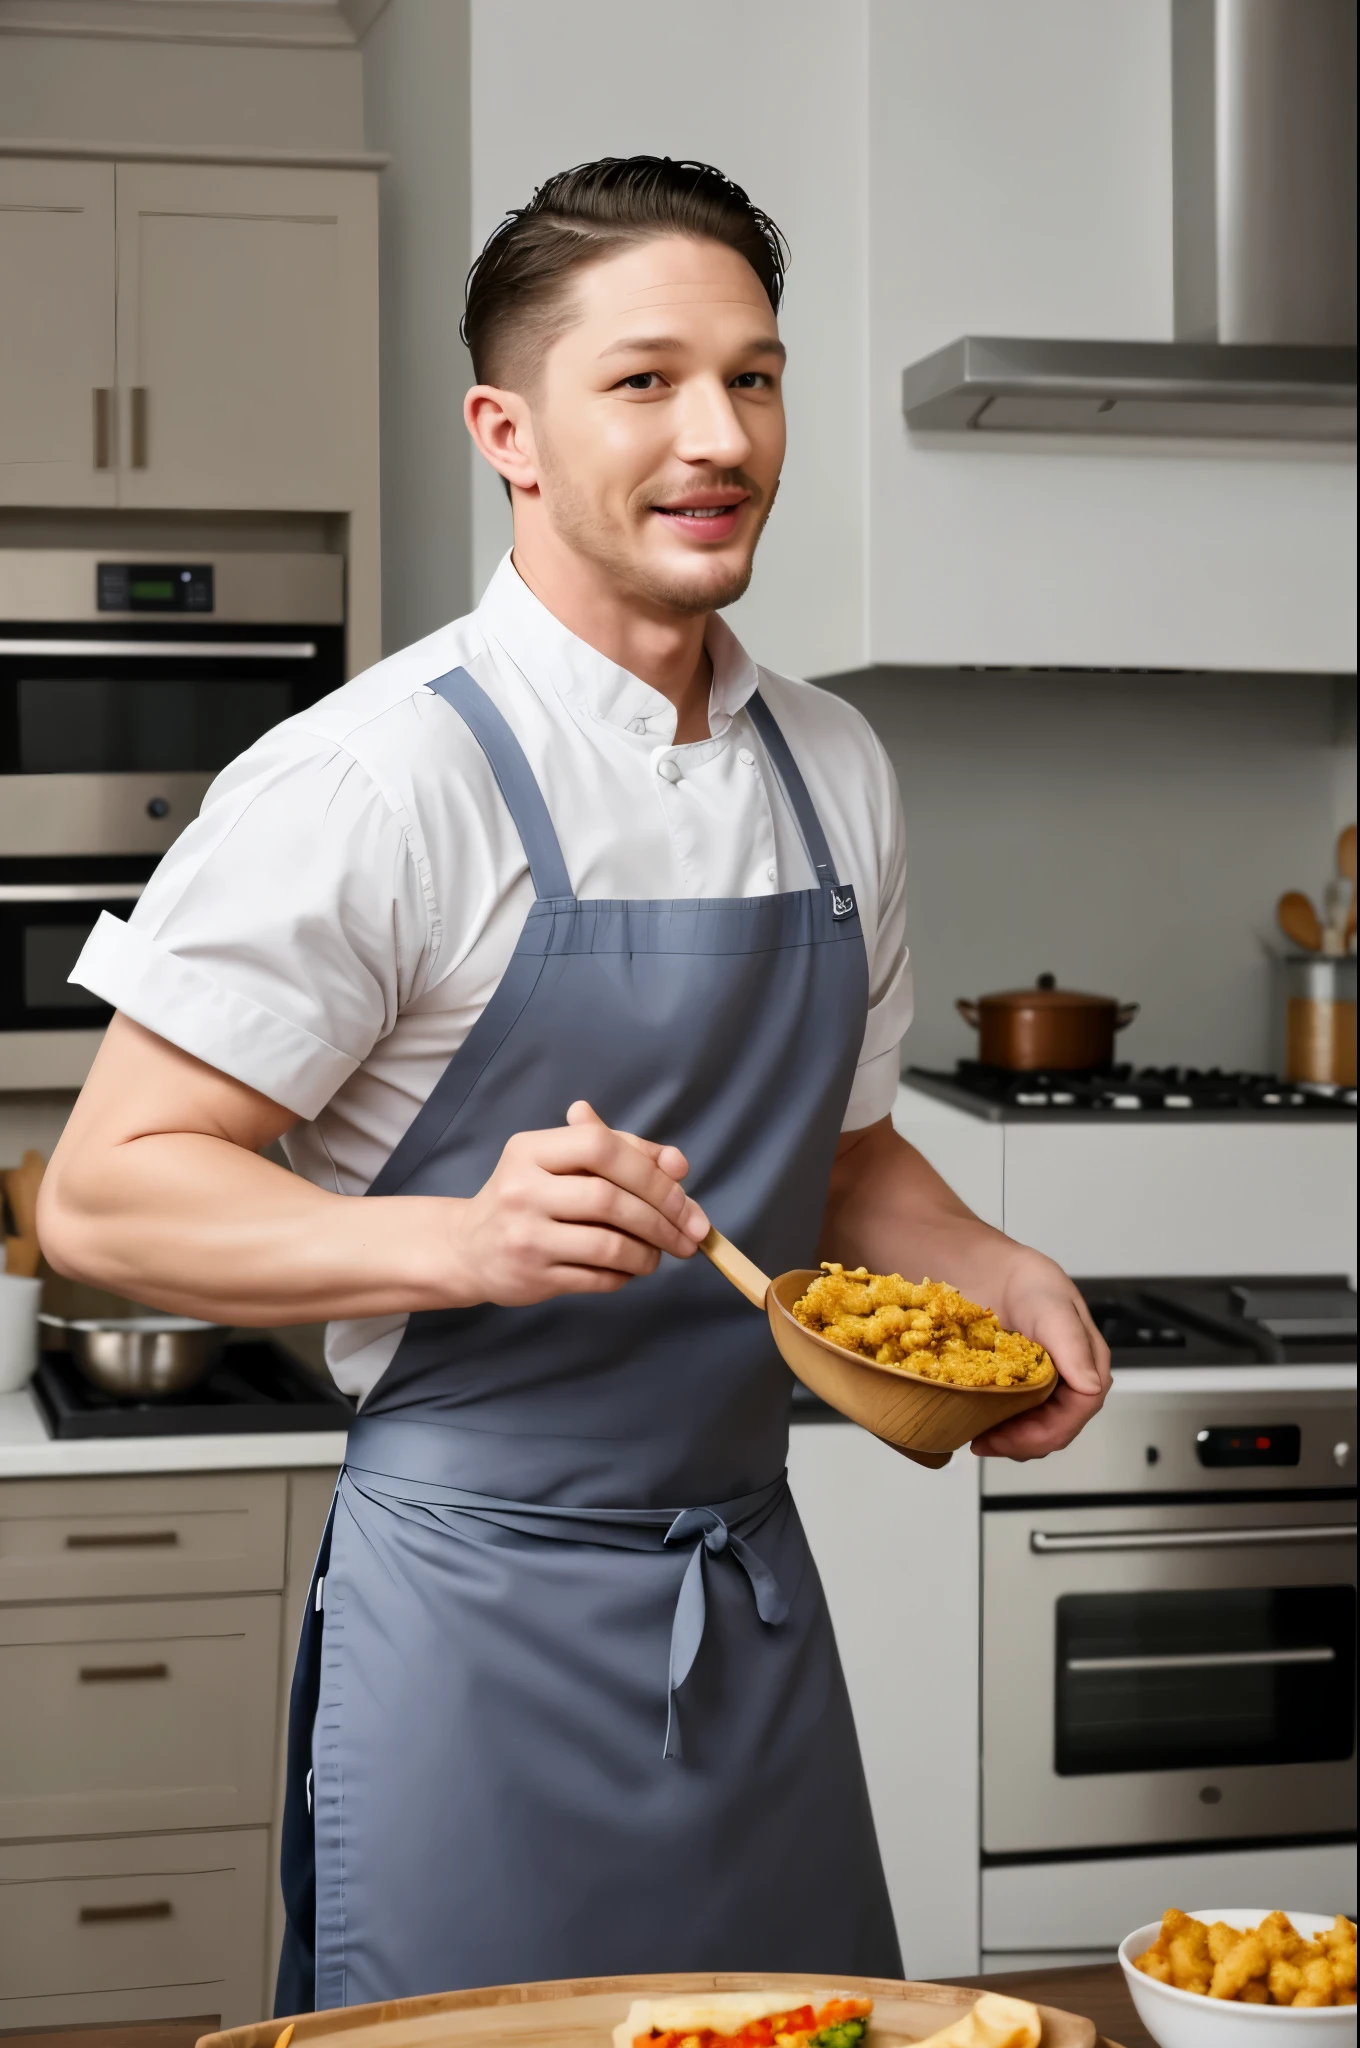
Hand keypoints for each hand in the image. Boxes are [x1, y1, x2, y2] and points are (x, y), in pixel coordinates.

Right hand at [440, 1099, 708, 1306]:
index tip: (683, 1185)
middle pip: (609, 1198)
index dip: (649, 1166)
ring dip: (649, 1250)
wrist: (467, 1248)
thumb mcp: (559, 1161)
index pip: (601, 1146)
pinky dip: (626, 1274)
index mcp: (530, 1150)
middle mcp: (522, 1190)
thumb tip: (677, 1163)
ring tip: (660, 1252)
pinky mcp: (532, 1278)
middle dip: (663, 1216)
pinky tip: (632, 1268)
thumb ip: (618, 1152)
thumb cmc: (529, 1197)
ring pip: (608, 1244)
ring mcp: (525, 1236)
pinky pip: (597, 1277)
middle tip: (692, 1231)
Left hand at [968, 1246, 1110, 1459]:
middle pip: (1057, 1428)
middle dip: (1023, 1442)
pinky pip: (1016, 1417)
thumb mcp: (1053, 1308)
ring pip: (1037, 1429)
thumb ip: (1073, 1346)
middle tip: (985, 1443)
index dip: (1047, 1431)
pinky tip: (978, 1423)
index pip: (1079, 1411)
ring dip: (1010, 1439)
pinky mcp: (1020, 1388)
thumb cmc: (1027, 1282)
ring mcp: (1045, 1386)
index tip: (1010, 1437)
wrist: (990, 1270)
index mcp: (1089, 1363)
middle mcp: (1070, 1379)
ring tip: (979, 1436)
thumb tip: (1091, 1386)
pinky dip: (999, 1426)